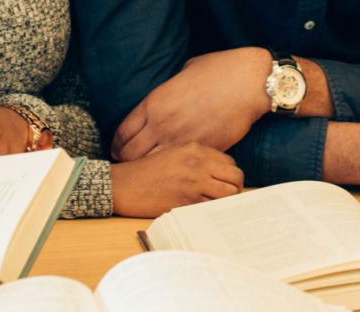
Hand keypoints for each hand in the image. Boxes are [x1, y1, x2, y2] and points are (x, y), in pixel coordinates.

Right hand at [110, 143, 244, 216]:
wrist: (124, 185)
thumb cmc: (146, 171)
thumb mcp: (173, 153)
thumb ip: (196, 158)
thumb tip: (218, 172)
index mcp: (195, 148)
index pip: (229, 162)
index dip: (230, 174)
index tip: (225, 182)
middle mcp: (198, 163)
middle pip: (235, 176)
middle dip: (236, 187)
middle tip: (228, 195)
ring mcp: (194, 182)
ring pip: (229, 193)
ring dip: (227, 201)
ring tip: (219, 205)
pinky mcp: (187, 201)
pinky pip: (212, 207)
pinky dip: (212, 211)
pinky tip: (205, 212)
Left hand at [112, 48, 271, 160]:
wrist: (249, 82)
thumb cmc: (220, 70)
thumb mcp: (184, 72)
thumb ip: (169, 89)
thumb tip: (167, 96)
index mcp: (155, 103)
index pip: (122, 132)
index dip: (118, 143)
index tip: (120, 147)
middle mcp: (162, 124)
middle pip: (130, 154)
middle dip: (128, 159)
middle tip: (132, 162)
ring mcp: (182, 140)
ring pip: (151, 165)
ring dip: (149, 167)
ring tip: (153, 169)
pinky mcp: (202, 151)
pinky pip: (180, 166)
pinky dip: (176, 169)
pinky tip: (177, 168)